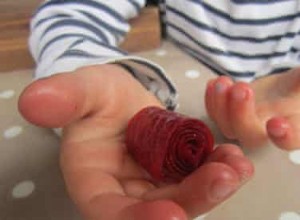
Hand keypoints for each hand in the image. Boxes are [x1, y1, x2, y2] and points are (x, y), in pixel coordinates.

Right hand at [19, 64, 252, 219]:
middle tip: (224, 177)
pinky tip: (235, 156)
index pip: (111, 212)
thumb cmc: (97, 94)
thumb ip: (65, 98)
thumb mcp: (83, 90)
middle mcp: (126, 191)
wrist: (119, 95)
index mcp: (94, 181)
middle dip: (192, 199)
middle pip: (158, 208)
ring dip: (213, 185)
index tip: (170, 215)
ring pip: (184, 195)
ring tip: (236, 165)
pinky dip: (218, 169)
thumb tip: (31, 101)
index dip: (136, 219)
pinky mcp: (175, 172)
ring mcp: (153, 184)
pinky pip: (198, 177)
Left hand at [205, 69, 299, 149]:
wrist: (279, 91)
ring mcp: (242, 126)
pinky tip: (213, 83)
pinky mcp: (226, 117)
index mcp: (292, 128)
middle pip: (249, 134)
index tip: (276, 124)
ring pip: (227, 126)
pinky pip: (215, 114)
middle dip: (241, 113)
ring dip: (220, 105)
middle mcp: (265, 132)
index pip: (290, 139)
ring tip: (223, 83)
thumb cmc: (295, 90)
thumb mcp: (299, 83)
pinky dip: (210, 100)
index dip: (284, 136)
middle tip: (242, 88)